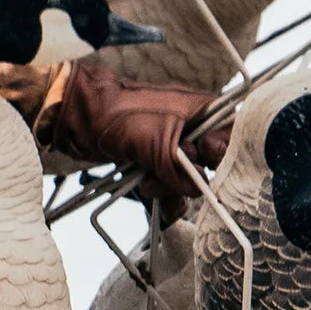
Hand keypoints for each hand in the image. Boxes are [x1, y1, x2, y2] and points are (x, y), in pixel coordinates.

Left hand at [43, 59, 224, 202]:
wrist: (79, 117)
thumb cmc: (118, 115)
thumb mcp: (158, 142)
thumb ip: (183, 169)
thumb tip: (197, 189)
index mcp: (203, 112)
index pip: (231, 138)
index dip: (220, 155)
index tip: (203, 161)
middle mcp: (193, 129)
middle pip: (209, 166)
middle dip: (187, 180)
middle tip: (162, 177)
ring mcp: (174, 146)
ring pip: (187, 181)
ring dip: (169, 190)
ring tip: (144, 184)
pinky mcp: (156, 162)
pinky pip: (169, 186)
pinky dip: (161, 196)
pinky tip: (147, 198)